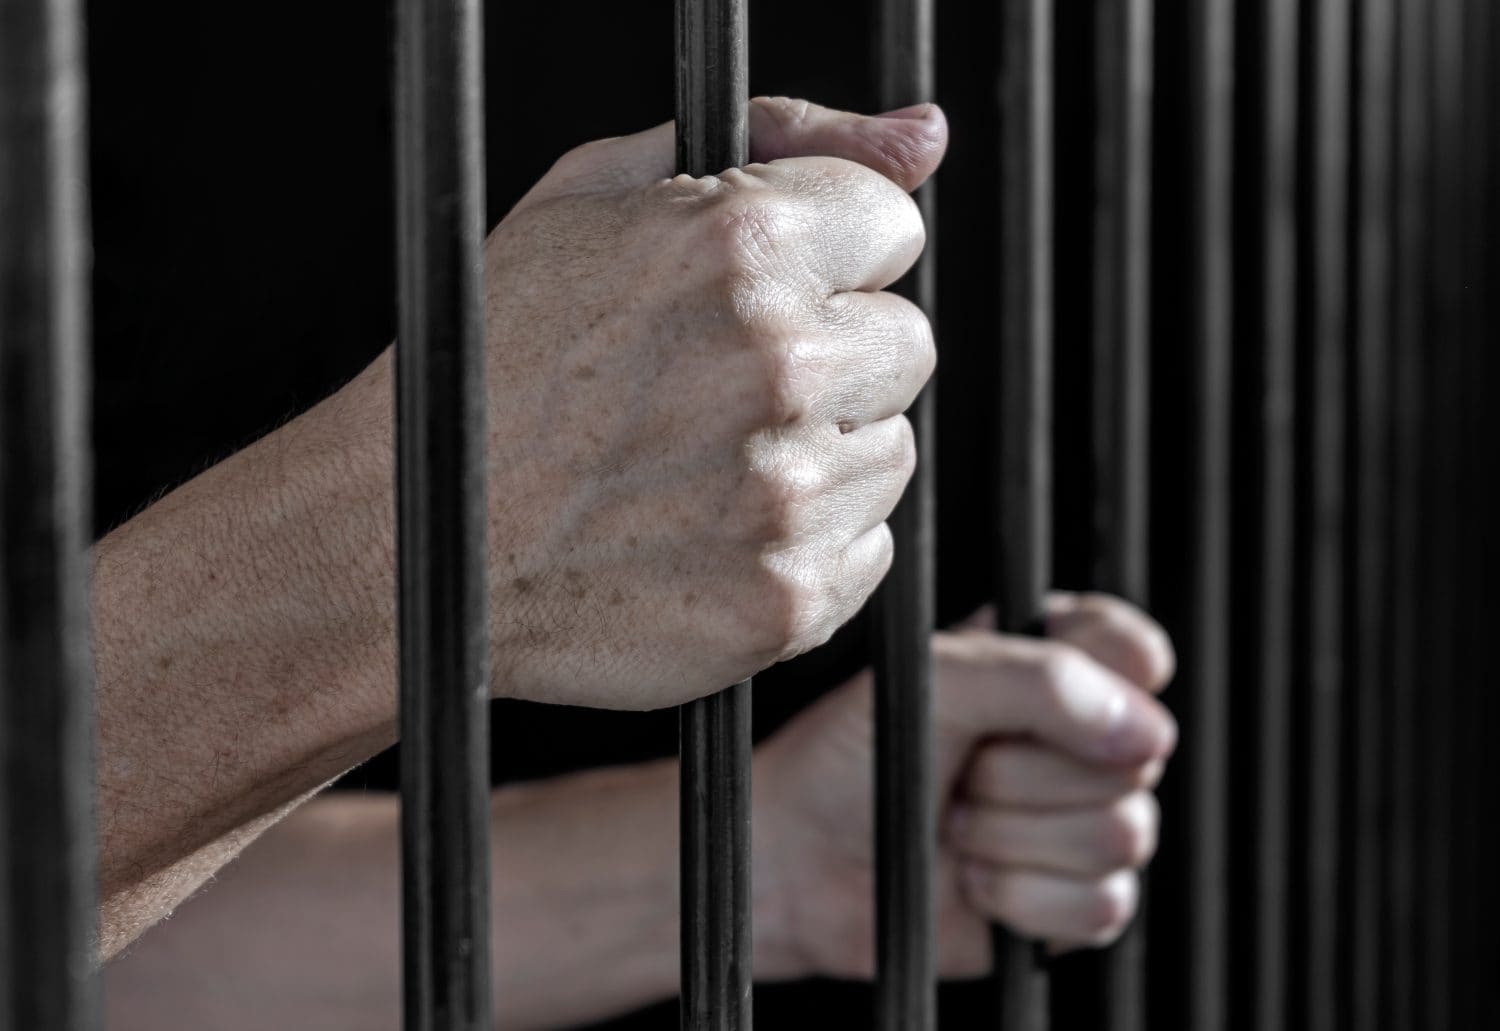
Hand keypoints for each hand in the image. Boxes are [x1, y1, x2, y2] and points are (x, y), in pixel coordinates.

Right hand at [328, 98, 946, 709]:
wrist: (405, 539)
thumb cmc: (491, 356)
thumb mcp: (598, 196)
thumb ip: (782, 136)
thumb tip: (925, 135)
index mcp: (739, 244)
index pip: (891, 225)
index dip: (825, 256)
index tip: (761, 292)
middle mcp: (779, 365)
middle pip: (905, 342)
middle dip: (832, 353)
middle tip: (717, 386)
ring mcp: (787, 494)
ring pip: (889, 449)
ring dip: (819, 450)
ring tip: (700, 463)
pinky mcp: (787, 599)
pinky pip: (866, 546)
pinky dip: (805, 541)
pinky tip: (711, 530)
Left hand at [753, 593, 1176, 978]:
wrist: (798, 858)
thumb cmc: (851, 754)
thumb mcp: (936, 683)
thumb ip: (1042, 681)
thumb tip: (1146, 733)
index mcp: (1051, 663)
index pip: (1135, 652)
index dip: (1107, 678)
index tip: (1044, 695)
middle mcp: (1078, 740)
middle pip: (1136, 756)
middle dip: (1025, 772)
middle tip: (960, 769)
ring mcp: (1081, 823)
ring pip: (1123, 832)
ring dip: (1013, 835)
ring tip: (954, 822)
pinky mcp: (1073, 903)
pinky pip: (1103, 905)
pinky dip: (1021, 896)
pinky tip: (971, 879)